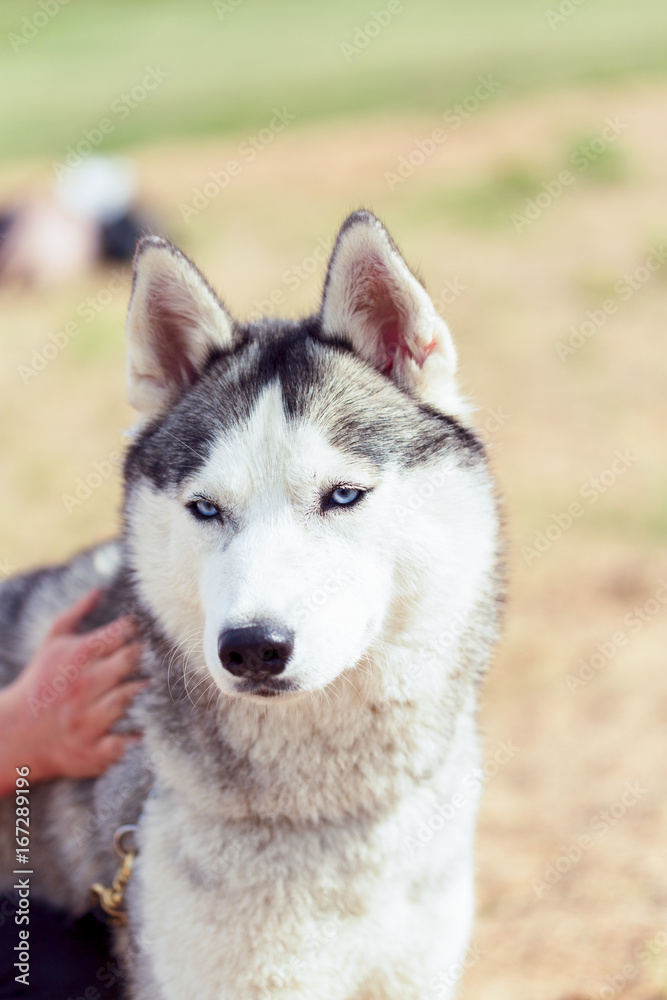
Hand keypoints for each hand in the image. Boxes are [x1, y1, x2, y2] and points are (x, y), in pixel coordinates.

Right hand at [0, 588, 145, 794]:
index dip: (135, 629)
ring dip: (141, 692)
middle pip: (128, 662)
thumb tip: (101, 588)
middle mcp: (83, 686)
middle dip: (143, 656)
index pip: (119, 633)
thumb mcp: (53, 643)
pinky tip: (141, 728)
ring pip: (127, 698)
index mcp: (77, 657)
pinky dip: (132, 737)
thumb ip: (77, 613)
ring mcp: (87, 718)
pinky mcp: (91, 749)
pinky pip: (120, 743)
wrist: (17, 732)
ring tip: (145, 687)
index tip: (142, 630)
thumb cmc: (43, 681)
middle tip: (153, 656)